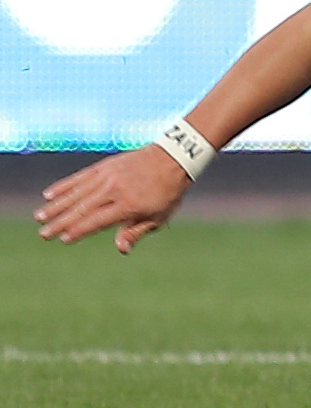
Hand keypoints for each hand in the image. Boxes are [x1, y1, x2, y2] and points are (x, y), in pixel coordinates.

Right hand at [37, 146, 193, 254]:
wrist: (173, 157)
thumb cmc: (167, 193)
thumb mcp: (159, 217)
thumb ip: (136, 232)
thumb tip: (121, 249)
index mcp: (129, 205)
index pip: (98, 221)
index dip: (80, 231)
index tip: (64, 239)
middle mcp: (115, 190)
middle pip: (82, 208)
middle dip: (61, 222)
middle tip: (43, 234)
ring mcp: (108, 176)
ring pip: (77, 192)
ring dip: (57, 205)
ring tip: (40, 216)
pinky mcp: (105, 166)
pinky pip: (80, 177)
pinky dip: (65, 186)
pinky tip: (50, 194)